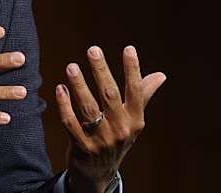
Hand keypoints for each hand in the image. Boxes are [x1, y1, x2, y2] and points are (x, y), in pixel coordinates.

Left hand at [56, 46, 165, 192]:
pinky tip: (60, 88)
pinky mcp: (82, 146)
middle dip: (101, 71)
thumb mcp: (132, 120)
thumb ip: (143, 95)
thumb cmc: (116, 137)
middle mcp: (120, 129)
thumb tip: (161, 75)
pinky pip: (71, 123)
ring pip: (88, 108)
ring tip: (71, 66)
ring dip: (79, 85)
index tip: (129, 48)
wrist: (99, 172)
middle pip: (110, 95)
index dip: (133, 70)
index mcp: (134, 120)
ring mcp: (101, 139)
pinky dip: (64, 105)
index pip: (136, 91)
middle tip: (93, 49)